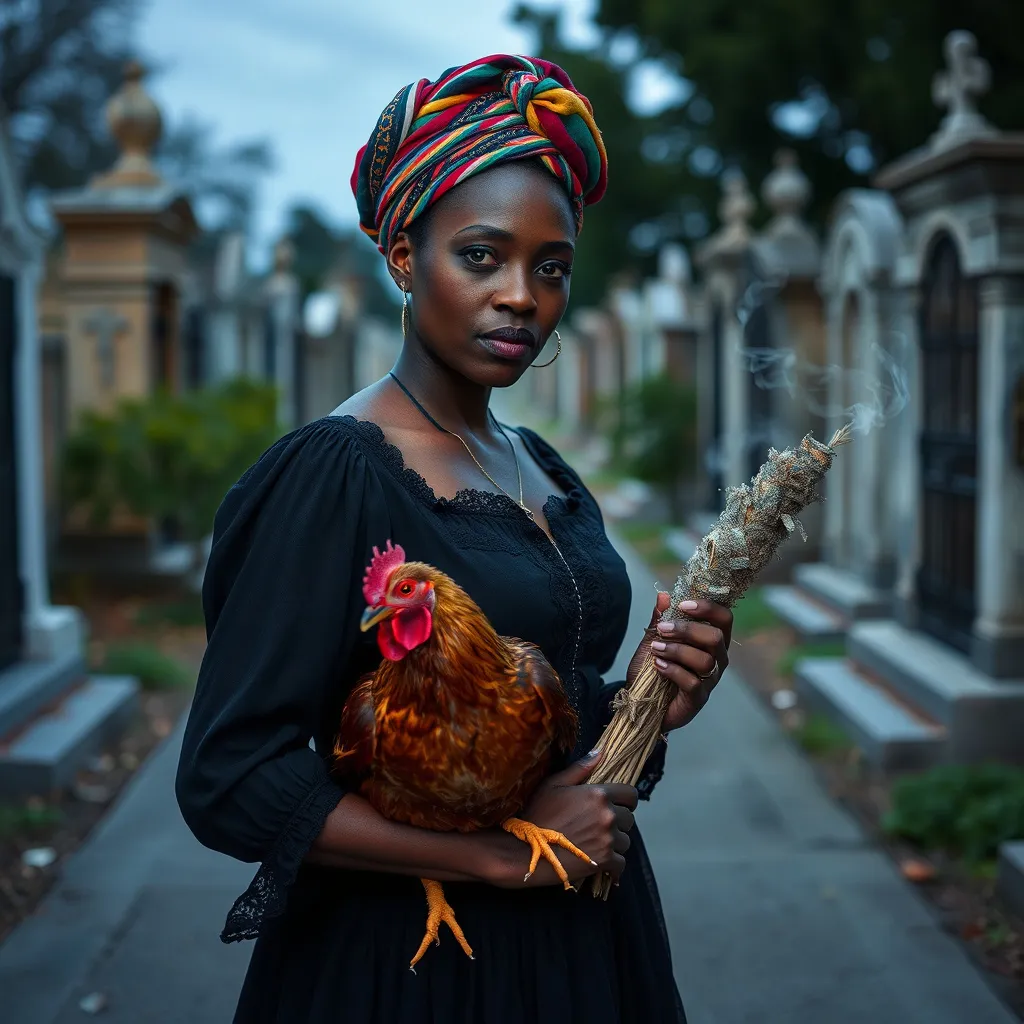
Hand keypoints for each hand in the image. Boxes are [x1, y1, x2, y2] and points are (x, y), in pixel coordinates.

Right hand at [493, 751, 637, 887]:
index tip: (617, 805)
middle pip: (629, 819)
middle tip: (599, 826)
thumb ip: (580, 768)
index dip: (626, 800)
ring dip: (614, 843)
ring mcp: (608, 840)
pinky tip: (601, 862)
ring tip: (595, 844)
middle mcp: (608, 816)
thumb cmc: (538, 815)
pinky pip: (621, 863)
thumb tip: (599, 752)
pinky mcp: (605, 861)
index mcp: (598, 795)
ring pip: (625, 841)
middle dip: (618, 822)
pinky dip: (613, 864)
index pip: (631, 794)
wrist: (527, 851)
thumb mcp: (553, 785)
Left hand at [625, 592, 731, 732]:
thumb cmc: (655, 668)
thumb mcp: (653, 640)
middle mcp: (717, 659)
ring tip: (656, 649)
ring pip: (705, 660)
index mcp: (711, 640)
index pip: (724, 618)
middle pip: (716, 638)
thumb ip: (660, 619)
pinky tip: (658, 665)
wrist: (643, 701)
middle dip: (687, 629)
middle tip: (663, 629)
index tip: (683, 604)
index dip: (708, 608)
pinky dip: (673, 671)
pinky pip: (693, 682)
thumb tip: (663, 595)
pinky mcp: (699, 698)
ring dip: (677, 650)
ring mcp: (710, 680)